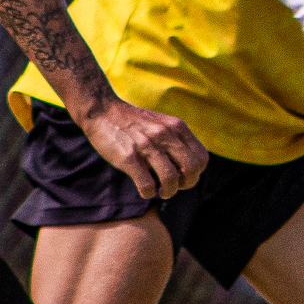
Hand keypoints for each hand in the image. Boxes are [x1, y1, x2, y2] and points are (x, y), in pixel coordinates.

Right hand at [77, 97, 208, 200]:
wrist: (102, 110)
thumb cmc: (133, 122)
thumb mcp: (162, 123)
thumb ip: (177, 139)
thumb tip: (190, 168)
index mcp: (176, 127)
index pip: (201, 158)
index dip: (196, 173)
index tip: (183, 176)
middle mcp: (164, 135)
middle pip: (191, 169)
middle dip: (186, 185)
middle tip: (174, 187)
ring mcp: (146, 145)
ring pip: (171, 179)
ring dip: (168, 192)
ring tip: (160, 192)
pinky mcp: (128, 157)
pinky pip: (147, 185)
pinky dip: (148, 193)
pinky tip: (145, 190)